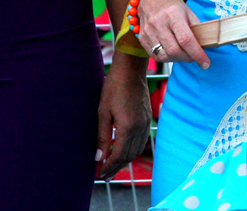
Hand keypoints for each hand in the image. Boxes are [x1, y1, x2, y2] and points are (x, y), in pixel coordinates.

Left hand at [95, 56, 151, 179]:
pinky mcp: (148, 119)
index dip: (108, 167)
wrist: (131, 70)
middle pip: (129, 156)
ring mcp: (146, 123)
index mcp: (128, 127)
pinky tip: (123, 151)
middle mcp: (140, 128)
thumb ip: (102, 137)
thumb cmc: (114, 88)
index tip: (99, 174)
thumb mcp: (103, 112)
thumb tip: (98, 158)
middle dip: (116, 168)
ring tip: (112, 167)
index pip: (118, 155)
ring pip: (136, 150)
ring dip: (124, 161)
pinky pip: (141, 141)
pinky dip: (132, 150)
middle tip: (104, 175)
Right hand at [133, 0, 209, 67]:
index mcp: (173, 14)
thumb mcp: (188, 11)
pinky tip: (173, 53)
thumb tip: (205, 46)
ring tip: (184, 54)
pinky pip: (156, 56)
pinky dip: (167, 58)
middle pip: (174, 50)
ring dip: (177, 59)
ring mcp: (148, 32)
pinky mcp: (142, 39)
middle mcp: (159, 23)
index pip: (186, 39)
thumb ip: (196, 28)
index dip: (197, 53)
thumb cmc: (172, 6)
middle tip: (195, 57)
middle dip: (188, 58)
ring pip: (165, 56)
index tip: (206, 63)